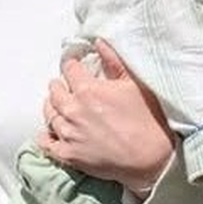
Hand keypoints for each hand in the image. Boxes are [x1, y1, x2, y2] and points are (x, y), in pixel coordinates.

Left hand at [38, 39, 172, 191]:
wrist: (156, 161)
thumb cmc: (150, 122)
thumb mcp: (135, 85)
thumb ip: (114, 61)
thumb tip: (98, 42)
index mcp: (87, 90)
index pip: (68, 68)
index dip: (72, 65)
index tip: (75, 66)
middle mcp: (73, 109)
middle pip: (55, 90)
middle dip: (62, 86)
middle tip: (69, 87)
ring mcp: (69, 133)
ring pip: (49, 113)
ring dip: (54, 107)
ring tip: (61, 106)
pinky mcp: (69, 155)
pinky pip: (46, 143)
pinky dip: (46, 136)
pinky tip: (51, 133)